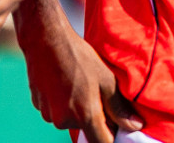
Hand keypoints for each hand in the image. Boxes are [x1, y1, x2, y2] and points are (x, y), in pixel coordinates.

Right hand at [24, 17, 141, 142]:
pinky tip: (65, 81)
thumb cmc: (79, 57)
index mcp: (84, 116)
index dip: (111, 136)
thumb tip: (135, 126)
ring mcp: (48, 114)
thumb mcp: (106, 79)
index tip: (116, 125)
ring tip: (80, 82)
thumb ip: (119, 107)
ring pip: (70, 119)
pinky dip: (63, 102)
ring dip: (77, 108)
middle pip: (85, 129)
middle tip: (97, 91)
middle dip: (94, 116)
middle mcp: (64, 121)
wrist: (46, 40)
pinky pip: (56, 110)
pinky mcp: (38, 106)